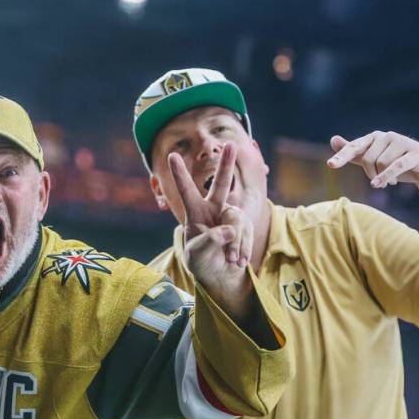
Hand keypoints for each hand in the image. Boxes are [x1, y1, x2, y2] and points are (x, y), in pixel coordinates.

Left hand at [169, 143, 252, 313]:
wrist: (219, 274)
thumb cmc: (201, 262)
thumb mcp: (196, 255)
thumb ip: (209, 242)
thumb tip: (228, 230)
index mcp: (195, 213)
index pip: (187, 191)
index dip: (180, 174)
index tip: (172, 155)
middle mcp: (213, 209)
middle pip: (222, 185)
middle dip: (227, 165)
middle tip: (230, 144)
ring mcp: (231, 216)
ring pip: (236, 221)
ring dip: (234, 244)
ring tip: (229, 259)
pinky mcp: (244, 226)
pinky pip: (246, 232)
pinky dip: (242, 248)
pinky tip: (237, 260)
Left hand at [327, 131, 418, 189]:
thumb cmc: (398, 164)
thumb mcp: (373, 159)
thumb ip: (354, 152)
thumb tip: (333, 140)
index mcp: (374, 138)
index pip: (354, 147)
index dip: (342, 157)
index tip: (330, 165)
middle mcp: (386, 136)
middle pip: (367, 159)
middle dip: (370, 174)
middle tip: (378, 182)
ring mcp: (401, 143)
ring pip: (381, 164)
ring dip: (382, 178)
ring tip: (390, 182)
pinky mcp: (414, 154)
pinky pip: (396, 166)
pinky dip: (387, 176)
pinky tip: (380, 185)